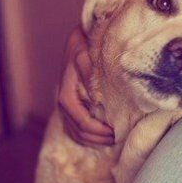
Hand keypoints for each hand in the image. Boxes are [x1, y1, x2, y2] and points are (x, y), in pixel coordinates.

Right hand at [58, 26, 113, 146]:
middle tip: (118, 138)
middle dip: (99, 138)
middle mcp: (63, 105)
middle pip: (80, 132)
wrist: (77, 41)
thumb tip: (96, 96)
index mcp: (66, 95)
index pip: (82, 122)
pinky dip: (88, 138)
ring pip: (77, 135)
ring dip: (94, 141)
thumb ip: (88, 71)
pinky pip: (75, 131)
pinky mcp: (69, 110)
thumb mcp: (84, 54)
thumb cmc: (83, 46)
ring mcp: (65, 109)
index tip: (115, 132)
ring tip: (112, 139)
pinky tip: (101, 138)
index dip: (98, 131)